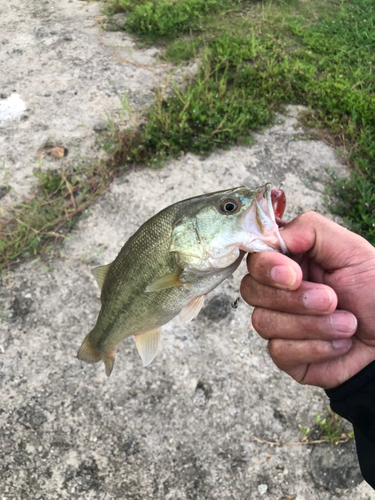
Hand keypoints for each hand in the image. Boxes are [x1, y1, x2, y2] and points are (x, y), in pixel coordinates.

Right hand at [240, 211, 374, 388]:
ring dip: (312, 325)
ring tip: (347, 324)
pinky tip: (340, 344)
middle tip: (332, 300)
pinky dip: (316, 347)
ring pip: (264, 321)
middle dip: (294, 299)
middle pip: (251, 290)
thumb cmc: (373, 291)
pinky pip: (279, 350)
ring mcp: (278, 323)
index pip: (254, 258)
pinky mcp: (284, 354)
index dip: (267, 267)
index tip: (295, 275)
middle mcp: (276, 290)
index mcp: (289, 261)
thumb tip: (273, 237)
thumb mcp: (349, 249)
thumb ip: (309, 230)